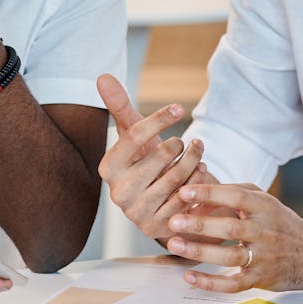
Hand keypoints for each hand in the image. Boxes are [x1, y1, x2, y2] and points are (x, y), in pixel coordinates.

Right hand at [96, 74, 215, 242]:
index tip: (178, 107)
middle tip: (190, 142)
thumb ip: (120, 107)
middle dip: (182, 143)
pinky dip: (199, 181)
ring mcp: (136, 213)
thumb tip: (103, 76)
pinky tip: (200, 174)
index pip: (135, 133)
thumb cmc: (145, 163)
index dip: (160, 118)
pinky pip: (189, 197)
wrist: (160, 202)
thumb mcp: (134, 135)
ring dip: (195, 159)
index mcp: (108, 167)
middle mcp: (117, 193)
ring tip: (198, 153)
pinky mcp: (158, 227)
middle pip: (163, 153)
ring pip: (180, 175)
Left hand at [166, 183, 302, 292]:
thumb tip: (199, 193)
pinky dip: (211, 282)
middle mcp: (265, 231)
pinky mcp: (260, 279)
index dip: (210, 194)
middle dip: (200, 224)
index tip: (185, 191)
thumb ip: (233, 193)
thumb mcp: (263, 200)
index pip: (236, 197)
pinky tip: (190, 276)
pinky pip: (233, 284)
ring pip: (230, 256)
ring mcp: (264, 257)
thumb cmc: (280, 223)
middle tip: (173, 221)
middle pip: (231, 228)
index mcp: (265, 207)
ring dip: (200, 251)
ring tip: (174, 244)